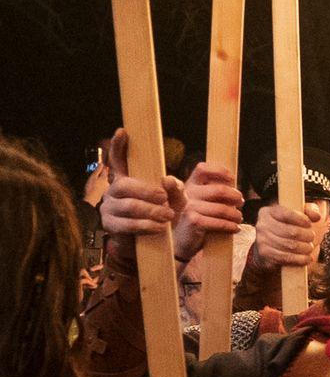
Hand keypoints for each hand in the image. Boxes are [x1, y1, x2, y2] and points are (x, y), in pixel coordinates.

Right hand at [83, 161, 109, 206]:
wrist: (90, 200)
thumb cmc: (91, 188)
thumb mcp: (93, 177)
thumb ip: (98, 170)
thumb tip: (101, 163)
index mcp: (104, 178)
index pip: (105, 169)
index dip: (101, 166)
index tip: (98, 164)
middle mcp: (107, 182)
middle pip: (104, 175)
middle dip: (100, 173)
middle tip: (94, 171)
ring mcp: (105, 188)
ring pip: (103, 180)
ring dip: (99, 179)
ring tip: (93, 179)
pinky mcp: (103, 192)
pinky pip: (101, 185)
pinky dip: (98, 184)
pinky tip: (94, 186)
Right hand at [100, 129, 184, 244]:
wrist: (151, 245)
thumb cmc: (161, 215)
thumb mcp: (173, 200)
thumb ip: (174, 189)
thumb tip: (168, 179)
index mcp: (126, 180)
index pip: (119, 160)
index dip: (119, 146)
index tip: (123, 131)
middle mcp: (113, 191)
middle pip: (125, 185)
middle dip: (147, 191)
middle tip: (164, 198)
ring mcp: (109, 208)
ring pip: (128, 206)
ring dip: (150, 211)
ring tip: (167, 216)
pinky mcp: (110, 226)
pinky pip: (127, 224)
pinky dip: (145, 226)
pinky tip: (158, 228)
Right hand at [172, 163, 243, 261]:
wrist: (182, 241)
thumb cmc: (197, 218)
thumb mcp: (202, 201)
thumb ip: (213, 191)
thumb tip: (234, 185)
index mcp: (190, 184)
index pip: (202, 169)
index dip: (219, 171)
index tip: (232, 179)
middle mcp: (188, 194)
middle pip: (219, 190)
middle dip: (235, 196)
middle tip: (241, 202)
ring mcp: (189, 207)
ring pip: (221, 208)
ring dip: (235, 214)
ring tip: (239, 218)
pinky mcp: (193, 221)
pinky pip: (219, 222)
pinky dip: (230, 226)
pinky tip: (235, 228)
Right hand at [252, 202, 322, 270]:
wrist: (269, 248)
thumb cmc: (285, 227)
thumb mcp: (296, 215)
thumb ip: (308, 210)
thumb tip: (316, 216)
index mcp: (268, 212)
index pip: (286, 214)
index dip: (301, 219)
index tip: (309, 224)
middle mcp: (262, 225)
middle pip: (290, 231)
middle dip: (306, 235)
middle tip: (312, 237)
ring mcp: (262, 241)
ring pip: (289, 245)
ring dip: (304, 248)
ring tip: (310, 247)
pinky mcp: (266, 255)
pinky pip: (286, 258)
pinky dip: (299, 259)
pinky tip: (307, 258)